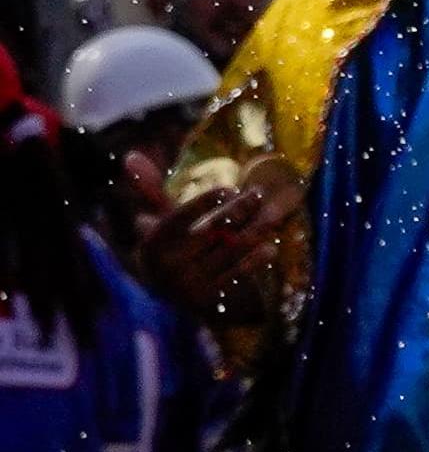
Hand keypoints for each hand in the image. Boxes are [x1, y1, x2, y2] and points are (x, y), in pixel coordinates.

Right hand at [129, 155, 300, 322]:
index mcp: (154, 240)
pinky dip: (255, 260)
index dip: (210, 199)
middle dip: (239, 209)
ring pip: (230, 249)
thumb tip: (132, 155)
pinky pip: (237, 273)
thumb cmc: (169, 246)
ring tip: (272, 215)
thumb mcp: (160, 221)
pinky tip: (270, 247)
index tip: (231, 188)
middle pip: (213, 228)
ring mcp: (189, 281)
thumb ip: (151, 190)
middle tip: (259, 194)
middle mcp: (169, 262)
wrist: (169, 295)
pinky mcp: (207, 297)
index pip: (185, 213)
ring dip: (255, 230)